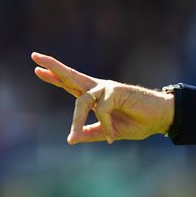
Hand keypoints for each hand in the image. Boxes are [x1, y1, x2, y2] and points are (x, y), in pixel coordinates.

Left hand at [31, 52, 173, 144]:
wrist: (160, 118)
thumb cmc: (138, 122)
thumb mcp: (109, 132)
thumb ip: (91, 133)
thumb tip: (71, 140)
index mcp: (96, 97)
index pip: (71, 85)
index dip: (54, 77)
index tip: (37, 69)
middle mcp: (99, 89)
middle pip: (71, 76)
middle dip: (53, 67)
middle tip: (34, 56)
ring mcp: (107, 88)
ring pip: (82, 99)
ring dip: (76, 119)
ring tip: (73, 136)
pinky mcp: (116, 91)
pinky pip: (102, 110)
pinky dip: (105, 125)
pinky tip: (111, 136)